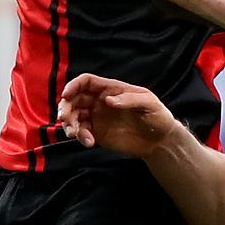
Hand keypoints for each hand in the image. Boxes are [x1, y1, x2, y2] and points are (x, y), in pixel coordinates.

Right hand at [58, 73, 182, 156]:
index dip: (73, 85)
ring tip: (73, 133)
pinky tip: (90, 143)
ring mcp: (97, 117)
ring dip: (69, 124)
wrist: (159, 140)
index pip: (86, 82)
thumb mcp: (148, 103)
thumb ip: (129, 100)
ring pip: (74, 116)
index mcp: (111, 89)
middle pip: (74, 99)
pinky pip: (82, 132)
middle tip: (65, 118)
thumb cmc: (157, 116)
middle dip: (66, 107)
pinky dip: (81, 137)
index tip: (66, 95)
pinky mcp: (97, 133)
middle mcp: (100, 101)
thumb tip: (108, 100)